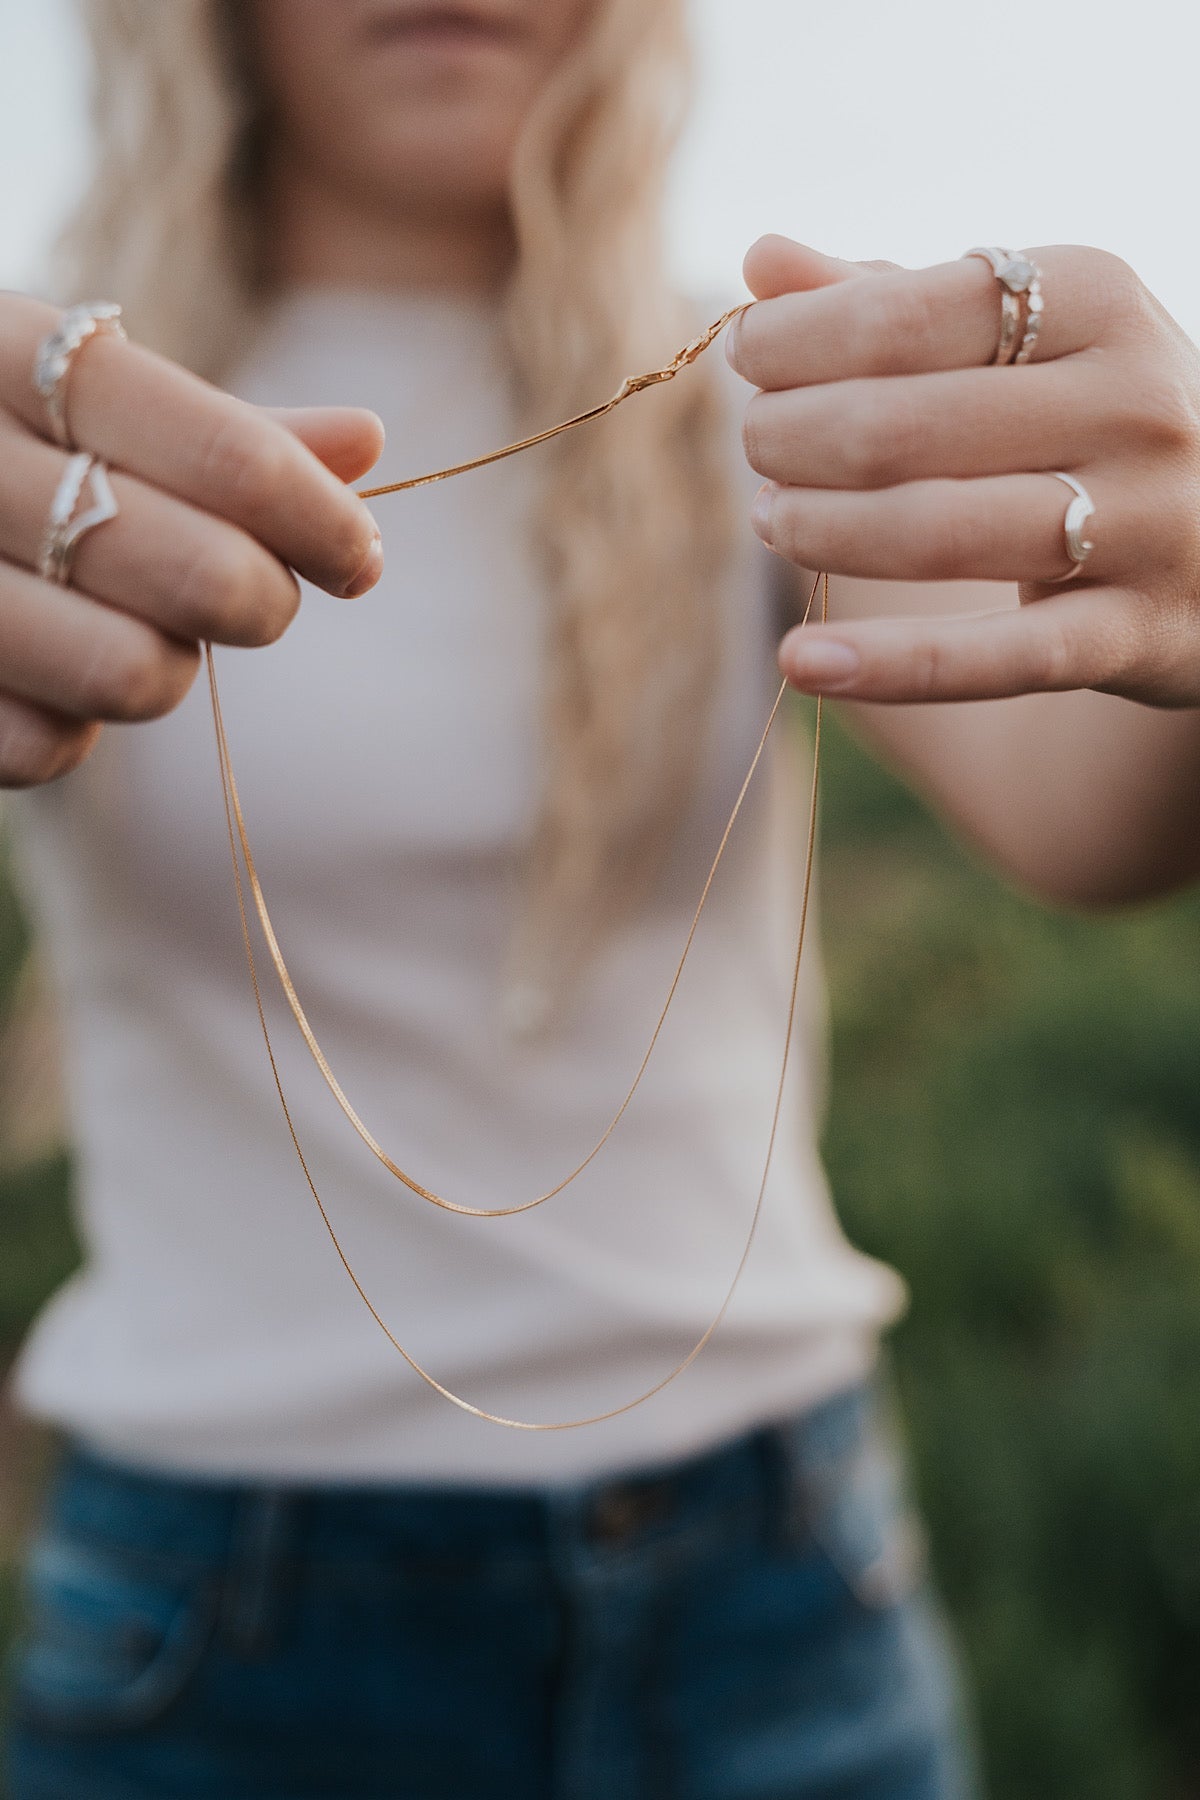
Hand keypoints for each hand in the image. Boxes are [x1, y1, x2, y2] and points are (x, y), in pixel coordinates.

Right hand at [0, 294, 384, 786]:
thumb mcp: (66, 393)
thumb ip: (219, 429)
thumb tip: (369, 442)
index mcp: (14, 352)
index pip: (231, 455)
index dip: (324, 522)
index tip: (359, 560)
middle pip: (205, 577)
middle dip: (258, 600)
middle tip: (255, 596)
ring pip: (136, 676)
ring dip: (162, 667)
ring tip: (131, 627)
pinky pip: (44, 749)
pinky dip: (65, 727)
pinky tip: (40, 673)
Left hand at [726, 237, 1199, 706]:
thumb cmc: (1087, 417)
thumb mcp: (1019, 338)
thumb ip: (891, 299)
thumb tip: (761, 257)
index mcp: (1100, 302)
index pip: (913, 310)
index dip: (801, 337)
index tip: (750, 355)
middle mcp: (1133, 404)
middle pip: (904, 426)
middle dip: (794, 437)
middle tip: (760, 447)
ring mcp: (1143, 523)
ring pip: (935, 533)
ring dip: (819, 530)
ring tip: (772, 519)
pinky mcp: (1135, 633)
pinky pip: (994, 657)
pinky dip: (888, 665)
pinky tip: (803, 661)